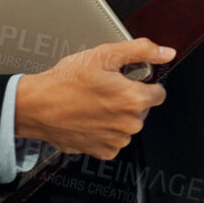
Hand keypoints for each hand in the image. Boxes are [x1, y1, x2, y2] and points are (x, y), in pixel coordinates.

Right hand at [15, 38, 173, 160]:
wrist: (37, 106)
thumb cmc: (66, 81)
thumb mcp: (104, 54)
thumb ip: (141, 51)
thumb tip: (166, 53)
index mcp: (134, 99)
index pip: (159, 93)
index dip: (143, 83)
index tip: (127, 81)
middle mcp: (129, 124)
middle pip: (141, 109)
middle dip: (128, 99)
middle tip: (104, 89)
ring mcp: (117, 140)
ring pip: (127, 124)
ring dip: (116, 116)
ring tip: (93, 103)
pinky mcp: (103, 151)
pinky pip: (113, 140)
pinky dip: (105, 131)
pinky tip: (89, 118)